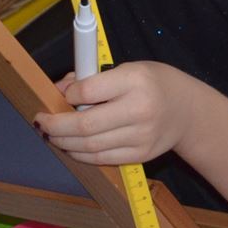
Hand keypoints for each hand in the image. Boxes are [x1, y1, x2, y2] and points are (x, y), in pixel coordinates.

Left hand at [35, 62, 189, 165]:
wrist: (187, 111)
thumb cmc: (152, 84)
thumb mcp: (127, 68)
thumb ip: (93, 79)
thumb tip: (59, 90)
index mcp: (135, 80)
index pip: (89, 91)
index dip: (68, 95)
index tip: (62, 95)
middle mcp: (139, 109)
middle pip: (85, 124)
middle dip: (56, 125)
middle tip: (41, 121)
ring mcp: (141, 137)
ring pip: (90, 146)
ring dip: (64, 141)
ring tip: (51, 134)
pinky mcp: (140, 156)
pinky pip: (102, 158)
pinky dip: (81, 154)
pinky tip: (71, 146)